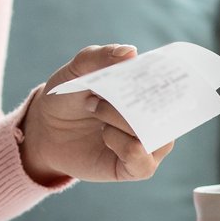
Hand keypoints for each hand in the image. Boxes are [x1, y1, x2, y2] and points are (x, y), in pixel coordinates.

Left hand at [21, 44, 176, 184]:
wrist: (45, 128)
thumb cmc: (67, 96)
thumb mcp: (77, 70)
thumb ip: (99, 57)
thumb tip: (131, 52)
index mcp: (148, 91)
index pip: (173, 86)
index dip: (166, 79)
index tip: (144, 74)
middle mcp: (155, 119)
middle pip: (167, 112)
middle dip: (135, 101)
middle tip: (99, 96)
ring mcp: (147, 144)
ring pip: (155, 136)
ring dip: (123, 120)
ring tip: (96, 110)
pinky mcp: (134, 168)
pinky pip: (143, 161)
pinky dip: (123, 146)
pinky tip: (104, 136)